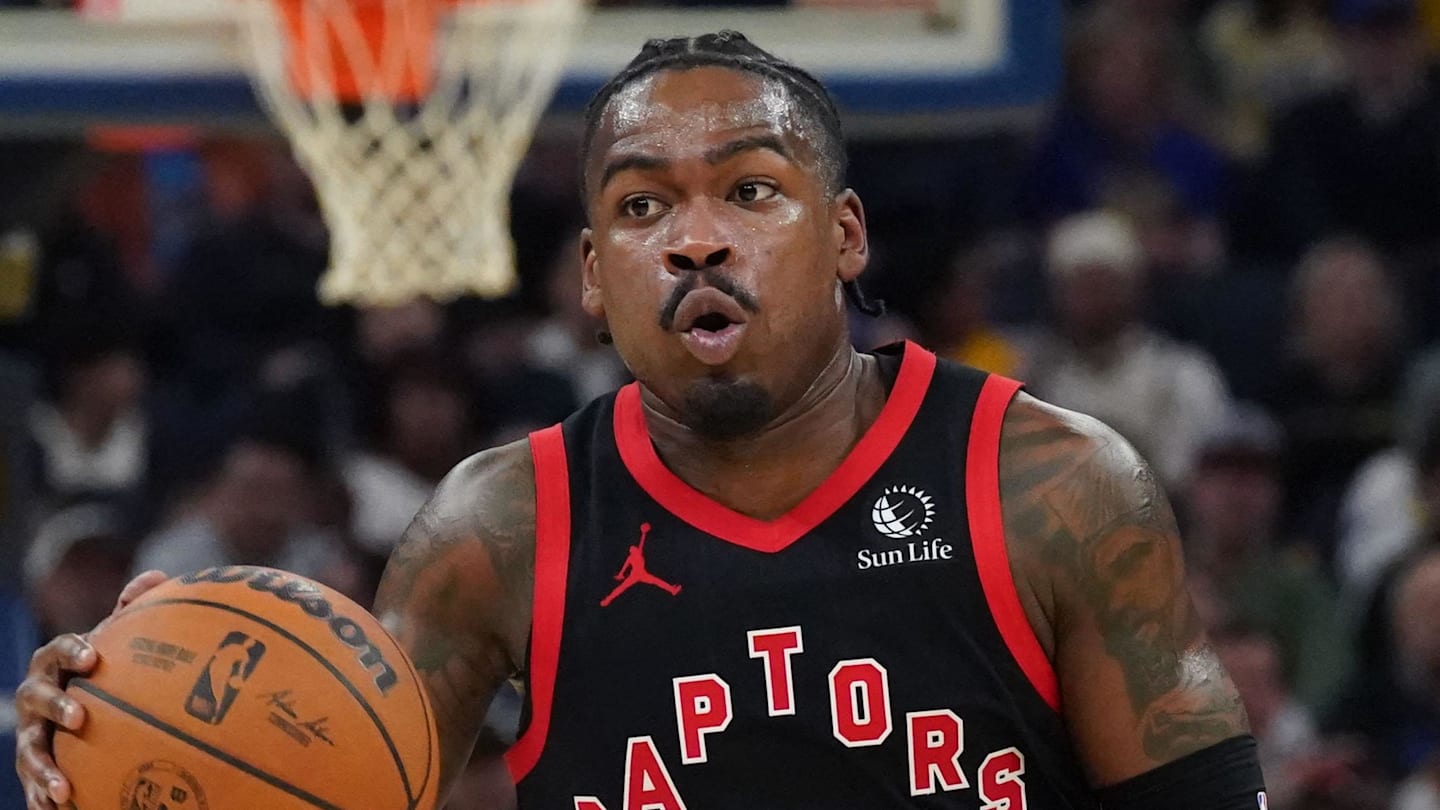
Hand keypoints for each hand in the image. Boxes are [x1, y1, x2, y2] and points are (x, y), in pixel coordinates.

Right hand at [15, 570, 167, 808]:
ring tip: (62, 788)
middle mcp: (38, 695)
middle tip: (80, 717)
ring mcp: (33, 731)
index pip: (58, 650)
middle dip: (54, 705)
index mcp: (58, 662)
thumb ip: (133, 610)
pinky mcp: (34, 763)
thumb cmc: (106, 668)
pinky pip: (33, 783)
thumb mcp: (118, 641)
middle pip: (35, 696)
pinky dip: (41, 797)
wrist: (85, 707)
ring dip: (42, 768)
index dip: (71, 650)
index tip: (92, 658)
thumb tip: (155, 577)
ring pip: (29, 749)